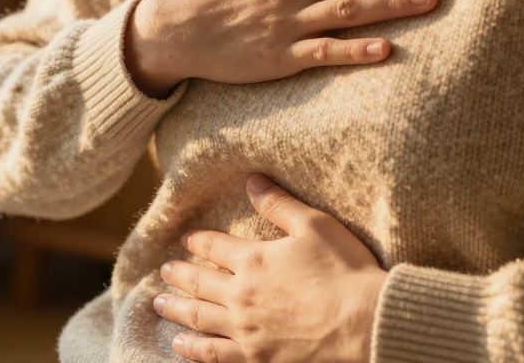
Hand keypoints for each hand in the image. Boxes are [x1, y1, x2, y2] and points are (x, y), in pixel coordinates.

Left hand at [153, 174, 388, 362]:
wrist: (365, 322)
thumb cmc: (345, 271)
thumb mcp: (314, 226)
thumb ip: (278, 204)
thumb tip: (251, 180)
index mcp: (253, 260)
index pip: (215, 246)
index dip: (198, 240)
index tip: (186, 239)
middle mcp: (241, 295)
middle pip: (200, 282)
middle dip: (179, 275)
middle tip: (164, 271)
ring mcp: (246, 330)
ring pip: (199, 318)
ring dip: (176, 310)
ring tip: (158, 304)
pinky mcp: (256, 358)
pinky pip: (214, 355)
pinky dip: (194, 350)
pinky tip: (180, 346)